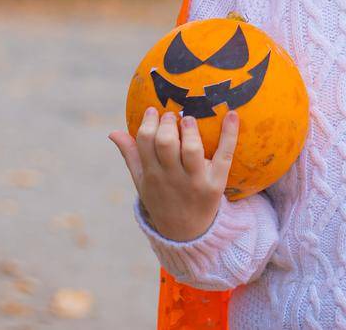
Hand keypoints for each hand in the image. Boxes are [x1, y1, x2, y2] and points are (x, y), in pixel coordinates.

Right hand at [110, 107, 240, 241]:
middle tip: (172, 116)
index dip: (149, 123)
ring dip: (190, 129)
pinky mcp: (216, 184)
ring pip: (192, 150)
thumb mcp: (142, 182)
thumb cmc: (162, 200)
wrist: (186, 234)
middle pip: (166, 144)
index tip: (153, 111)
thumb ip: (131, 156)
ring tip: (189, 120)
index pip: (145, 143)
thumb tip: (113, 132)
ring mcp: (195, 181)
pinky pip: (224, 155)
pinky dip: (229, 134)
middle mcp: (173, 177)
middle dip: (168, 124)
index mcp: (152, 175)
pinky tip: (232, 114)